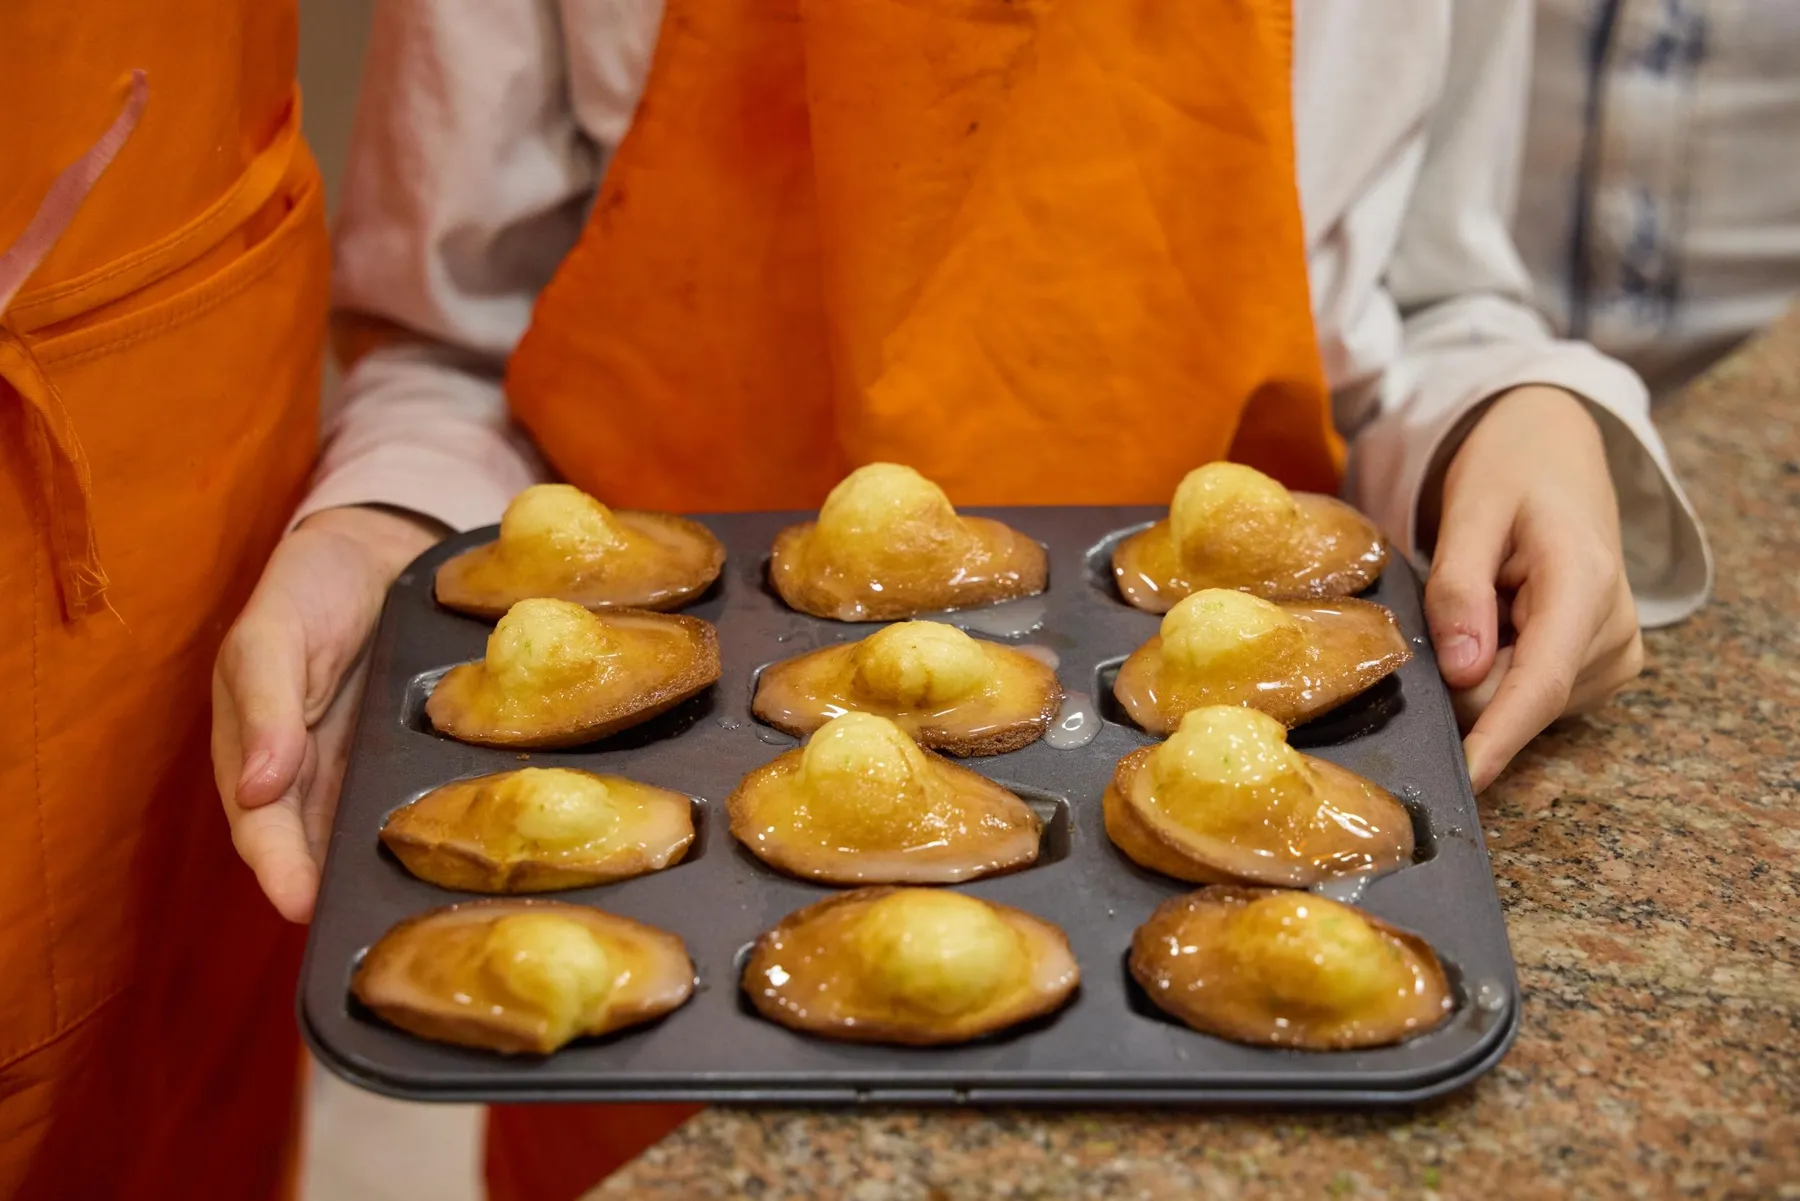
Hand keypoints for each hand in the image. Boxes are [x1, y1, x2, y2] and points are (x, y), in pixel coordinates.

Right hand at [212, 506, 441, 920]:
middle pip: (318, 851)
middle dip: (340, 891)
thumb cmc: (308, 588)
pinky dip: (438, 825)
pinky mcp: (412, 756)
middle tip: (372, 926)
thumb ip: (263, 703)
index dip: (282, 872)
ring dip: (390, 871)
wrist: (376, 549)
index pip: (263, 831)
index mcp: (257, 756)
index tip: (304, 906)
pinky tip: (469, 849)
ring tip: (424, 907)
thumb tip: (259, 788)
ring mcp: (364, 771)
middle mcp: (310, 778)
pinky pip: (421, 797)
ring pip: (372, 836)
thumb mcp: (271, 631)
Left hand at [1423, 386, 1642, 791]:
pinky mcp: (1601, 670)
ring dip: (1478, 665)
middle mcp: (1613, 630)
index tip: (1464, 778)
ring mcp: (1614, 655)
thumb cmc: (1510, 473)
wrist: (1556, 454)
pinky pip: (1525, 695)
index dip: (1497, 736)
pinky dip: (1495, 667)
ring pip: (1515, 702)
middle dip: (1461, 672)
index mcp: (1586, 583)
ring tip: (1487, 599)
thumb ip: (1460, 589)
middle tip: (1450, 602)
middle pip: (1513, 697)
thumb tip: (1460, 671)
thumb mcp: (1472, 509)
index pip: (1539, 682)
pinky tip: (1502, 620)